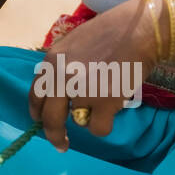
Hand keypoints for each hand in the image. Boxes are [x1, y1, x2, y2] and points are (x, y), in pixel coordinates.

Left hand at [28, 0, 158, 151]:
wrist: (139, 30)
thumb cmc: (112, 31)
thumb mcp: (75, 43)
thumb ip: (62, 66)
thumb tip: (59, 92)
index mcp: (52, 61)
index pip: (35, 94)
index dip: (38, 112)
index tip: (42, 122)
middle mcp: (61, 77)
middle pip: (50, 118)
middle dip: (54, 135)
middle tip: (62, 145)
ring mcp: (81, 91)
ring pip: (78, 122)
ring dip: (91, 117)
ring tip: (107, 98)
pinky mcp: (102, 103)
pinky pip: (97, 129)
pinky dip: (106, 124)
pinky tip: (115, 107)